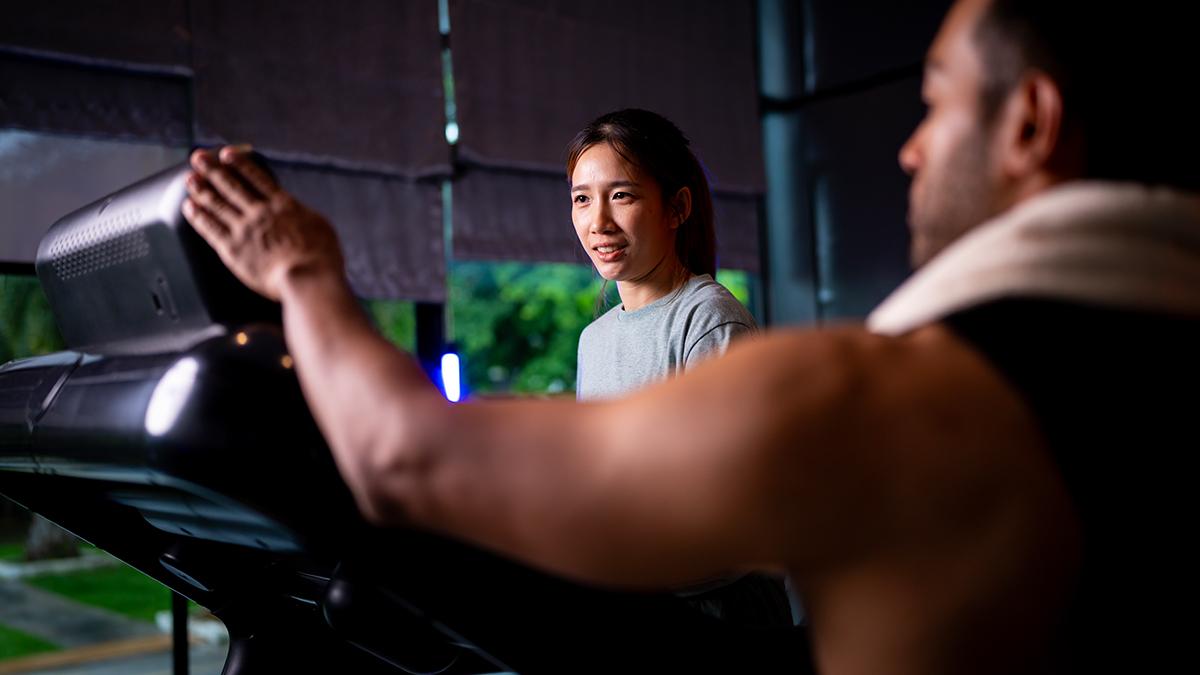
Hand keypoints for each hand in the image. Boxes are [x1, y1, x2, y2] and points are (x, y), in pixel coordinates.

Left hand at [181, 146, 343, 300]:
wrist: (307, 277)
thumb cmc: (320, 257)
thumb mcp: (320, 226)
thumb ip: (302, 214)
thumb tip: (296, 210)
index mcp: (282, 205)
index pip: (256, 178)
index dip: (240, 164)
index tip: (227, 154)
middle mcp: (260, 212)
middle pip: (231, 186)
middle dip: (212, 169)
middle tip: (198, 158)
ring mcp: (244, 230)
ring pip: (217, 204)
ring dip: (201, 189)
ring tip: (190, 179)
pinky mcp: (232, 249)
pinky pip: (210, 228)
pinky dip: (198, 216)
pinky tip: (190, 208)